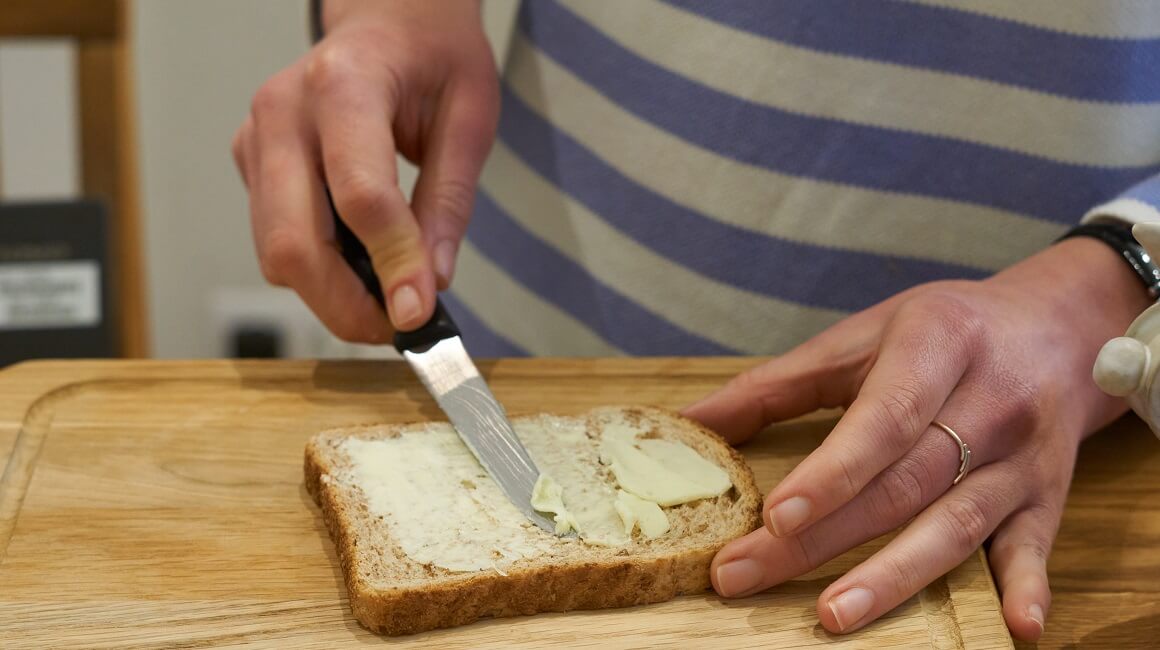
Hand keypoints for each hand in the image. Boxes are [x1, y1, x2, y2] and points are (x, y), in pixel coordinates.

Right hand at [233, 0, 497, 339]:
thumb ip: (449, 201)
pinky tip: (359, 268)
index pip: (361, 196)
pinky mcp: (250, 160)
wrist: (386, 19)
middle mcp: (285, 111)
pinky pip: (274, 237)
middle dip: (346, 303)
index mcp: (345, 83)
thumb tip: (431, 281)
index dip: (392, 264)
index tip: (419, 312)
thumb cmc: (431, 57)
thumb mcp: (470, 117)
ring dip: (329, 295)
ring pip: (275, 251)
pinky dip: (316, 270)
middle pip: (294, 240)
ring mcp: (257, 137)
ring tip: (387, 302)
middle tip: (398, 326)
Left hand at [684, 237, 1149, 641]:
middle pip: (901, 483)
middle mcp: (989, 401)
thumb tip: (690, 421)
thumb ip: (775, 384)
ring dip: (894, 576)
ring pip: (955, 524)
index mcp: (938, 344)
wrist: (1056, 328)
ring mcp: (1023, 455)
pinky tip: (1018, 629)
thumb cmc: (941, 332)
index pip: (882, 418)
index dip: (831, 472)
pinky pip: (1034, 546)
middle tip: (744, 574)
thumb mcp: (861, 336)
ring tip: (832, 615)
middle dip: (820, 537)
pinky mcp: (1047, 495)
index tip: (774, 516)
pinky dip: (1027, 587)